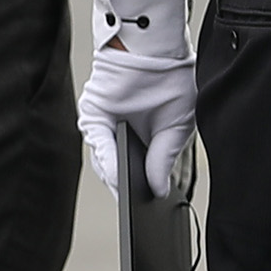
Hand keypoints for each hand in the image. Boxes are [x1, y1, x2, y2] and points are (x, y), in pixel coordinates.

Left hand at [80, 0, 193, 201]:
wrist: (160, 48)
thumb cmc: (171, 80)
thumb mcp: (176, 128)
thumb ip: (164, 160)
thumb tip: (159, 190)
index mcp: (142, 139)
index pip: (138, 174)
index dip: (143, 196)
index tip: (151, 221)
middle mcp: (120, 135)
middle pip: (120, 173)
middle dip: (129, 195)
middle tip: (139, 222)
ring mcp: (105, 126)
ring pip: (106, 162)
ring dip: (117, 183)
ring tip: (130, 205)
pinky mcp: (93, 114)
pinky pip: (98, 143)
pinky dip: (107, 160)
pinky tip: (118, 177)